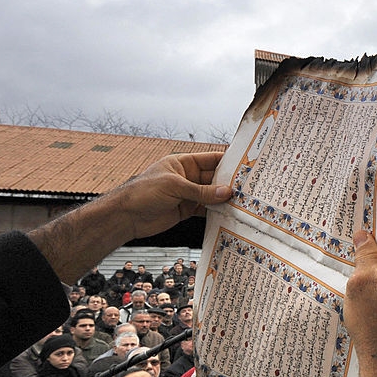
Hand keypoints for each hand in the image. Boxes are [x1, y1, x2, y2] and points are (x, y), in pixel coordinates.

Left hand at [27, 152, 231, 284]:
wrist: (126, 217)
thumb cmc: (143, 192)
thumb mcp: (174, 187)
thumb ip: (201, 191)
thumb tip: (227, 192)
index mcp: (183, 163)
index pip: (211, 159)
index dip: (229, 161)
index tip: (246, 165)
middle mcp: (188, 177)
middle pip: (215, 178)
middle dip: (230, 183)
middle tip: (250, 188)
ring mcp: (188, 194)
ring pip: (213, 195)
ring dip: (225, 199)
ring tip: (244, 202)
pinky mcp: (187, 210)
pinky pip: (207, 209)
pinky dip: (217, 212)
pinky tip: (229, 214)